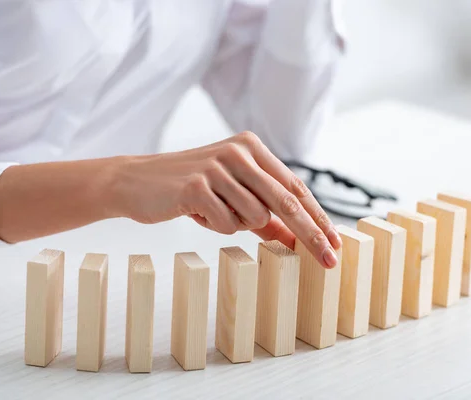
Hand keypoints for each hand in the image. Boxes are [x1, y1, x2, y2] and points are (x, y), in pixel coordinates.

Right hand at [110, 131, 340, 267]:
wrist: (136, 182)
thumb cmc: (189, 189)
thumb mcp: (231, 196)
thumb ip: (264, 214)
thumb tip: (296, 239)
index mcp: (251, 148)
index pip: (295, 186)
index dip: (317, 217)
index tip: (334, 243)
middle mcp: (239, 152)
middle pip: (287, 201)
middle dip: (311, 235)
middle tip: (330, 261)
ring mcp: (218, 167)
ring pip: (255, 216)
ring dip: (237, 224)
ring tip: (212, 210)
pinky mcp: (197, 185)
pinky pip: (227, 223)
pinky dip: (216, 225)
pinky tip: (195, 210)